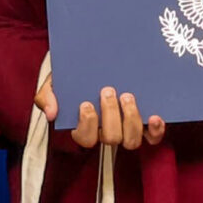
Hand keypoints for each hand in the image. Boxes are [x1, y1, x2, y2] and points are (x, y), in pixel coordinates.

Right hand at [39, 82, 164, 151]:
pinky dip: (155, 130)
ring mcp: (127, 130)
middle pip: (111, 138)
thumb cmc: (74, 76)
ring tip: (128, 97)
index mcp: (83, 127)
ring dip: (131, 121)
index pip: (85, 138)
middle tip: (108, 91)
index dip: (87, 125)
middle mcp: (106, 132)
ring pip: (131, 141)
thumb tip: (52, 113)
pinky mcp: (146, 125)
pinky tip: (155, 116)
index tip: (86, 103)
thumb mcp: (54, 82)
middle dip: (111, 116)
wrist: (95, 61)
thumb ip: (47, 96)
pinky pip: (153, 138)